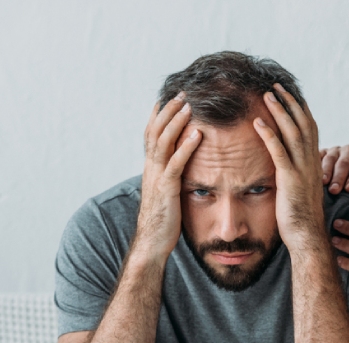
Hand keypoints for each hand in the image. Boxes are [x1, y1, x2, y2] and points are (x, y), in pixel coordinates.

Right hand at [134, 92, 201, 260]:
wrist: (152, 243)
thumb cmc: (162, 219)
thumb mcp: (165, 192)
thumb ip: (170, 176)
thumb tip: (179, 166)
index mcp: (150, 167)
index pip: (151, 134)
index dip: (158, 115)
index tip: (168, 97)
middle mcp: (151, 168)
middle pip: (156, 131)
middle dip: (168, 110)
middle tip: (181, 93)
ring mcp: (157, 177)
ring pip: (163, 142)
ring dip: (176, 122)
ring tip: (188, 105)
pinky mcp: (167, 189)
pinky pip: (176, 163)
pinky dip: (186, 147)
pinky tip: (198, 134)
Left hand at [253, 84, 325, 252]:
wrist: (307, 236)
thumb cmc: (300, 217)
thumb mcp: (299, 189)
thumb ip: (295, 173)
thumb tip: (284, 166)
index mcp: (314, 162)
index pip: (309, 127)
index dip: (299, 108)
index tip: (288, 94)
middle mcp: (311, 162)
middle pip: (302, 123)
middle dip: (289, 102)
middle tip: (275, 86)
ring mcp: (302, 169)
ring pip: (292, 132)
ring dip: (279, 111)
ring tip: (267, 94)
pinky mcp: (289, 179)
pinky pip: (279, 151)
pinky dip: (269, 135)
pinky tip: (257, 122)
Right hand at [320, 145, 348, 194]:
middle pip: (344, 163)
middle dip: (339, 177)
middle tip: (334, 191)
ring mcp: (335, 150)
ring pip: (330, 159)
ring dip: (326, 172)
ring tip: (323, 184)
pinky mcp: (323, 152)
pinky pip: (318, 156)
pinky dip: (315, 164)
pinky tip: (312, 174)